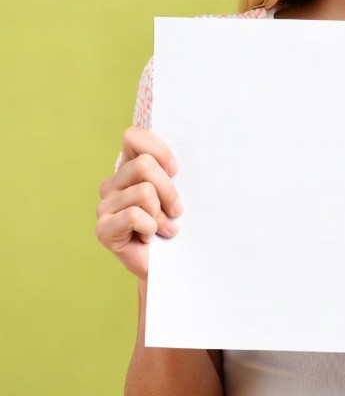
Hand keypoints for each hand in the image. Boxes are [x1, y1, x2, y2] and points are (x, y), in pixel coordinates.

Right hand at [95, 127, 181, 278]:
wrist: (169, 265)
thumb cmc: (175, 222)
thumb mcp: (177, 189)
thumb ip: (171, 169)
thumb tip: (183, 155)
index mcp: (128, 168)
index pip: (132, 136)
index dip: (158, 150)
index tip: (175, 170)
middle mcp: (111, 184)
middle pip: (144, 165)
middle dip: (169, 189)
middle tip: (176, 210)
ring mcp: (104, 206)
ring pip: (144, 191)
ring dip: (162, 213)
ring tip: (163, 228)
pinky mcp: (103, 229)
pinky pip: (135, 215)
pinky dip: (151, 227)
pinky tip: (150, 238)